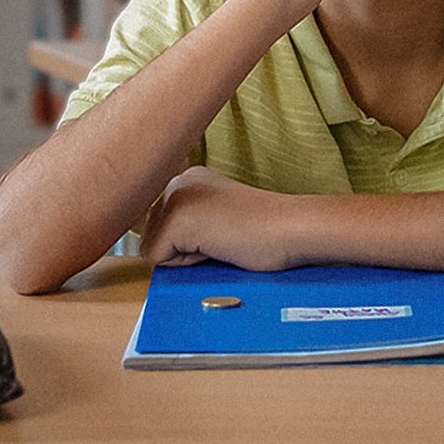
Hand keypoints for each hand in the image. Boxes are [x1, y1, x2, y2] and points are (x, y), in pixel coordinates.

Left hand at [141, 166, 302, 271]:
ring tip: (221, 242)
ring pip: (153, 249)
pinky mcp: (177, 219)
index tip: (221, 233)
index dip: (186, 244)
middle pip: (151, 236)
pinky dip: (187, 264)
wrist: (291, 228)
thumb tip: (152, 251)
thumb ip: (188, 227)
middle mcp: (177, 181)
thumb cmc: (267, 232)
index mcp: (188, 179)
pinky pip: (158, 260)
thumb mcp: (218, 220)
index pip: (160, 226)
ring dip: (185, 257)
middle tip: (224, 238)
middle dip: (182, 250)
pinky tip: (218, 246)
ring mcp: (175, 197)